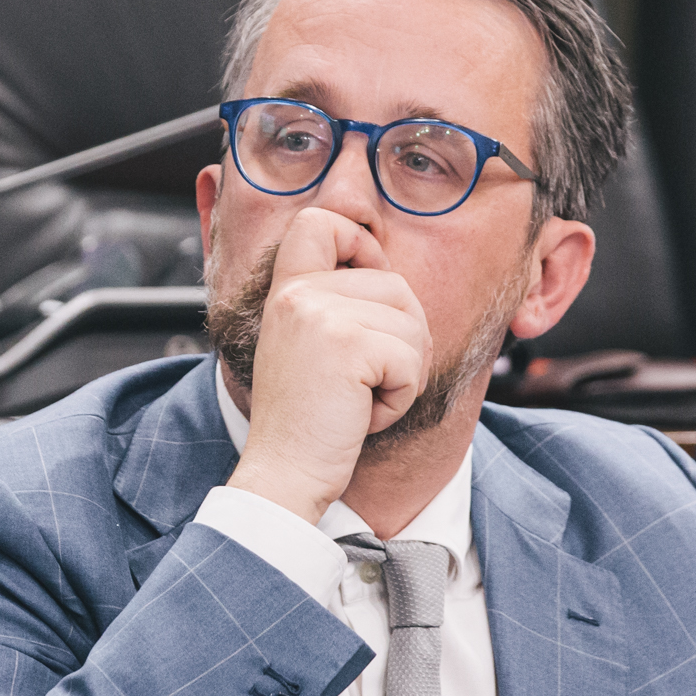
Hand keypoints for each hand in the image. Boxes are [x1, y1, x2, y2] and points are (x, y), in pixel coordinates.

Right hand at [226, 208, 431, 523]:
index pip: (320, 222)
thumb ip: (336, 306)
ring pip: (412, 324)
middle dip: (402, 338)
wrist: (284, 474)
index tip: (367, 281)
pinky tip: (362, 415)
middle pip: (396, 284)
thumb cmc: (307, 421)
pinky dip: (400, 397)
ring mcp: (321, 315)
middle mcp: (299, 294)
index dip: (361, 242)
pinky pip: (411, 361)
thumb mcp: (310, 347)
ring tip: (358, 398)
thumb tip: (392, 278)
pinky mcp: (347, 346)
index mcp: (287, 291)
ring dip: (403, 373)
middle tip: (365, 381)